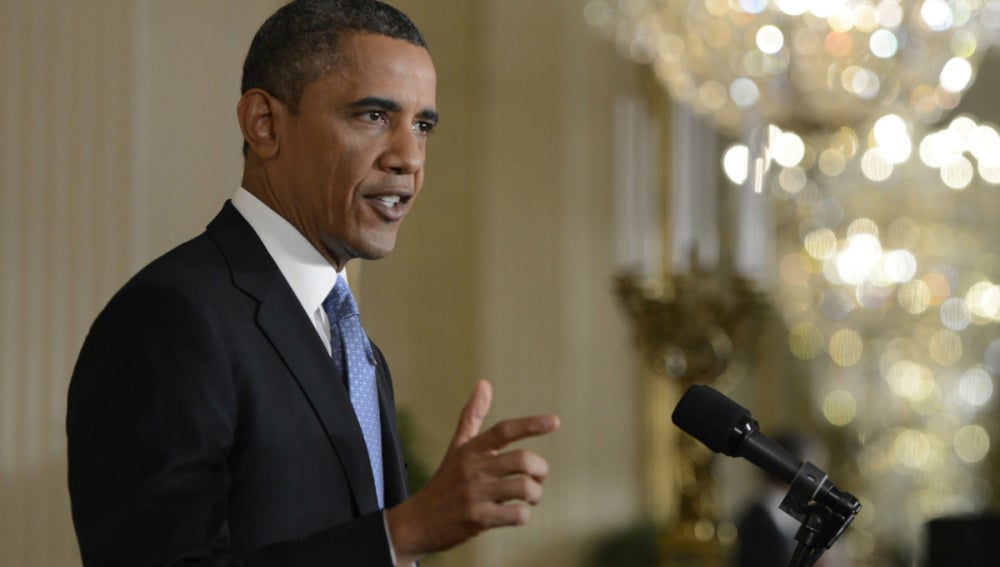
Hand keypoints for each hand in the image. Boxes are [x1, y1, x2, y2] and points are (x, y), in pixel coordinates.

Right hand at [386, 380, 559, 563]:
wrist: (418, 522)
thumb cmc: (445, 482)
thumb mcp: (456, 447)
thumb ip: (472, 416)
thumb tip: (484, 383)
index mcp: (471, 449)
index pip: (504, 430)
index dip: (531, 424)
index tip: (555, 421)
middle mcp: (472, 468)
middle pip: (521, 460)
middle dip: (540, 470)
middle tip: (539, 478)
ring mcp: (474, 494)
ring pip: (524, 488)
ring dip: (536, 494)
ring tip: (531, 498)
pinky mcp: (477, 519)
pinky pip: (516, 515)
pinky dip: (523, 515)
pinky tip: (516, 514)